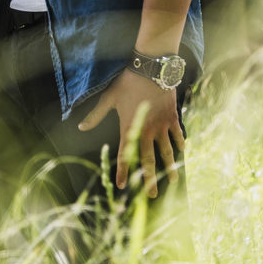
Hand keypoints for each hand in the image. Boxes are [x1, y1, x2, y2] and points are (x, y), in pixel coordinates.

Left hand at [78, 70, 184, 197]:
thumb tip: (79, 127)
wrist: (150, 68)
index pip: (124, 155)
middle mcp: (146, 131)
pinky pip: (177, 134)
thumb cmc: (127, 82)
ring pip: (167, 151)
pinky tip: (183, 152)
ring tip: (173, 181)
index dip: (123, 171)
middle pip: (149, 160)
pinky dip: (180, 143)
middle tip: (151, 195)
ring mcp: (161, 125)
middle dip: (150, 180)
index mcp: (129, 128)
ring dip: (170, 167)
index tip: (122, 185)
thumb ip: (95, 115)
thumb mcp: (108, 98)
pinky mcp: (172, 117)